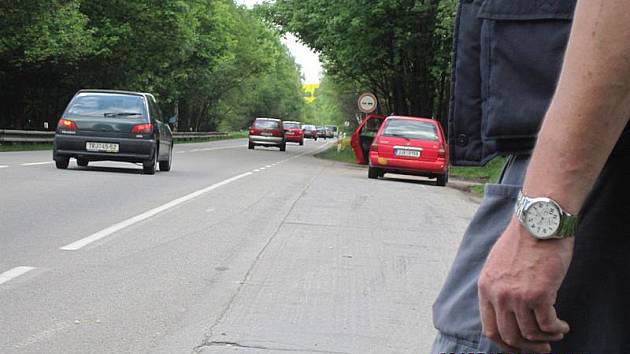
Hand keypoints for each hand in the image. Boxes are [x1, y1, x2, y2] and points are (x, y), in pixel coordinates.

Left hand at [478, 217, 573, 351]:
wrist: (539, 223)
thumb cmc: (523, 241)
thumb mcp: (498, 264)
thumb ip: (498, 287)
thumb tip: (505, 311)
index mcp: (485, 288)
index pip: (490, 329)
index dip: (506, 344)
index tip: (519, 347)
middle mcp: (498, 295)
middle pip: (510, 336)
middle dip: (527, 347)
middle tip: (542, 348)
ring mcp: (518, 296)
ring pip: (531, 334)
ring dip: (546, 339)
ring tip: (556, 332)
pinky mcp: (540, 294)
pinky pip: (548, 326)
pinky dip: (557, 330)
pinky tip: (563, 325)